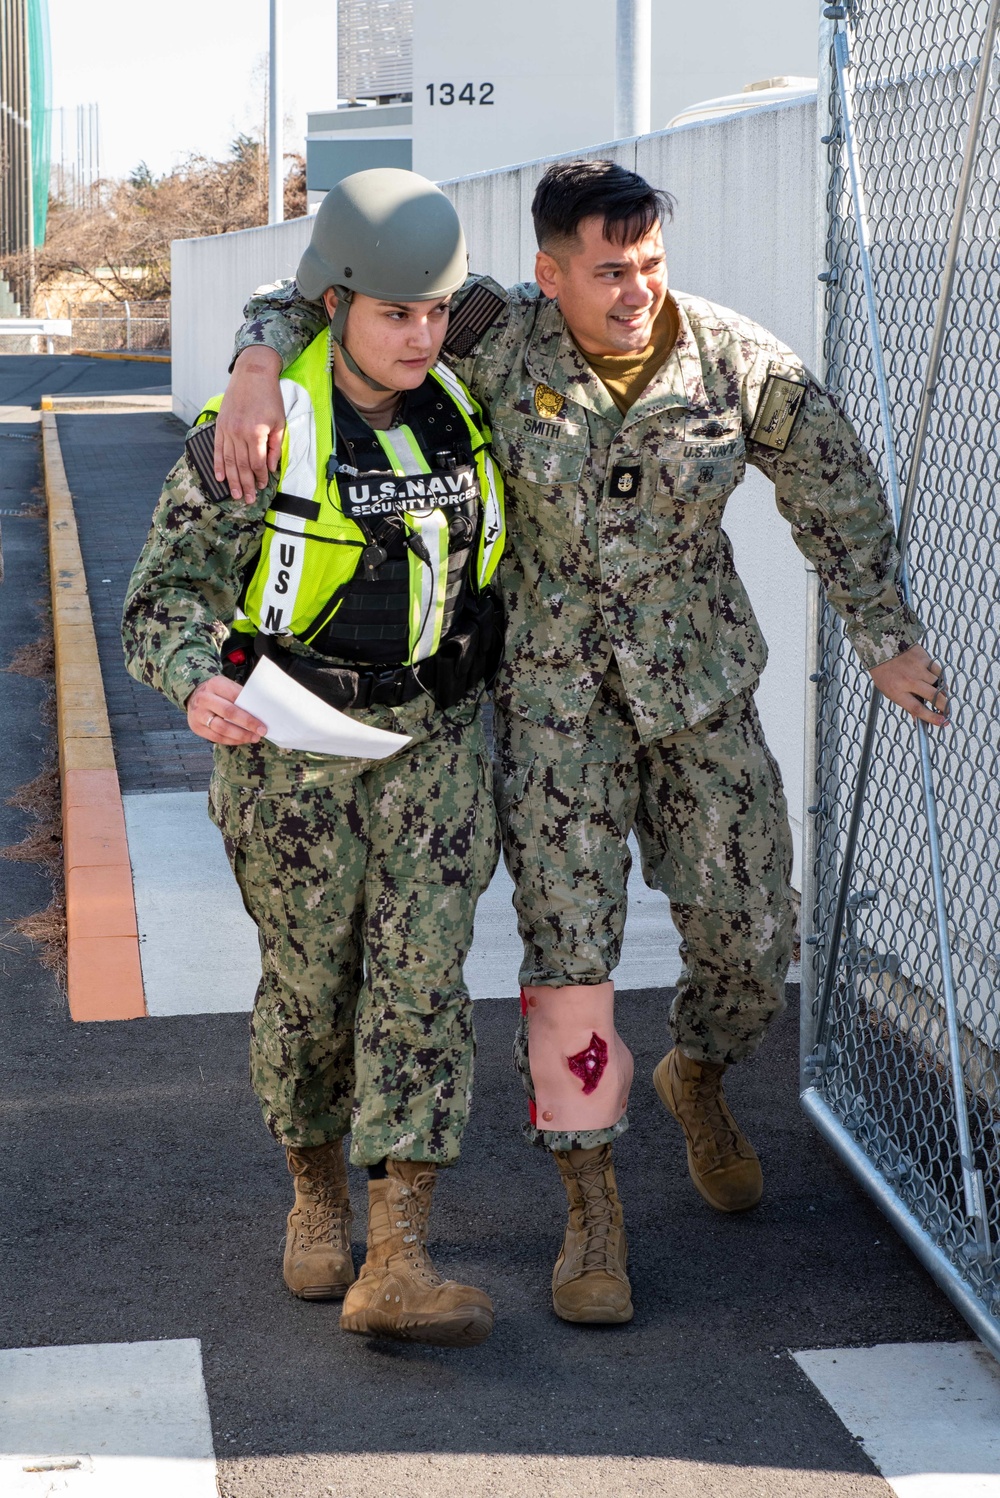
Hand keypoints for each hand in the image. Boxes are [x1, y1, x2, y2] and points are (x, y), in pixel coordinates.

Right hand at [187, 676, 266, 744]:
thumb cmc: (217, 693)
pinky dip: (231, 740)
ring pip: (222, 728)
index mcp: (214, 684)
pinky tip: (242, 740)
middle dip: (247, 723)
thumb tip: (259, 712)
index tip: (263, 719)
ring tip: (253, 737)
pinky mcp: (196, 727)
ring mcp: (198, 714)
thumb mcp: (227, 686)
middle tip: (261, 730)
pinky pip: (216, 737)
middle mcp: (204, 698)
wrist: (194, 697)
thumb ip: (240, 697)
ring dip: (240, 735)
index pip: (235, 696)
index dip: (249, 709)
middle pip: (228, 712)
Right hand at [213, 347, 284, 501]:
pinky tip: (219, 477)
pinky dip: (218, 464)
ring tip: (235, 495)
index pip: (257, 463)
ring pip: (228, 461)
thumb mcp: (279, 422)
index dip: (260, 477)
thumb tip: (272, 467)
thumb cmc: (269, 397)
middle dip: (246, 485)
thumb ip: (275, 446)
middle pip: (241, 466)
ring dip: (232, 480)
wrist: (252, 374)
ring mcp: (227, 430)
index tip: (263, 486)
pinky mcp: (220, 425)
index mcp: (255, 433)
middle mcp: (239, 433)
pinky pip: (217, 449)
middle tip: (248, 500)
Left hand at [869, 643, 948, 726]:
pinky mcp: (924, 658)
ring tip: (943, 696)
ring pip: (938, 684)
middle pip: (932, 697)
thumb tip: (917, 719)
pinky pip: (938, 671)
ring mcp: (917, 669)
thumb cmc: (884, 672)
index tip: (942, 722)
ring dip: (943, 692)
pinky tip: (940, 682)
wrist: (881, 646)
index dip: (931, 718)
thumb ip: (904, 703)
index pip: (917, 709)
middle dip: (944, 706)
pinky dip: (941, 678)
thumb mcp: (888, 690)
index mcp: (896, 691)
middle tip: (948, 711)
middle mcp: (908, 681)